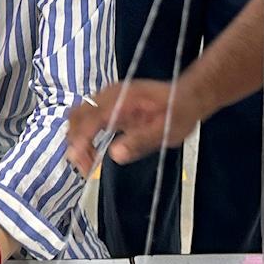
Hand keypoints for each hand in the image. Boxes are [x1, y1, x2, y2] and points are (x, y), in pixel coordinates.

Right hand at [63, 80, 209, 172]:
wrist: (187, 96)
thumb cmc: (179, 112)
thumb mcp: (165, 131)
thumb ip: (140, 141)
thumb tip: (115, 155)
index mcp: (123, 99)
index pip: (90, 118)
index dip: (82, 142)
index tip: (86, 166)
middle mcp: (111, 95)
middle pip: (77, 116)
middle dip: (76, 144)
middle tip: (88, 169)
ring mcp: (108, 97)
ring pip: (78, 116)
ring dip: (78, 140)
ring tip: (89, 163)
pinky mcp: (110, 103)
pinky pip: (87, 116)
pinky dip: (84, 134)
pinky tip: (94, 151)